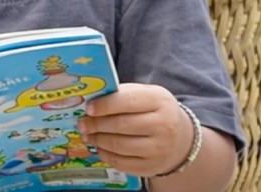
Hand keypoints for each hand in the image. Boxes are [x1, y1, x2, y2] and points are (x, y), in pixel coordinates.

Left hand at [78, 83, 194, 176]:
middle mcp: (164, 126)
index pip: (127, 101)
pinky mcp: (152, 167)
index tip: (88, 108)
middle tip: (82, 123)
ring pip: (119, 145)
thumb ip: (120, 94)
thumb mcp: (143, 94)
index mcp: (159, 101)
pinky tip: (100, 147)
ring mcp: (160, 149)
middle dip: (96, 124)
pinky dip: (106, 155)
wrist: (179, 137)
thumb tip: (90, 99)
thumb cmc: (152, 110)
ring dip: (98, 140)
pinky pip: (122, 163)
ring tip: (88, 134)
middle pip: (121, 125)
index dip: (104, 105)